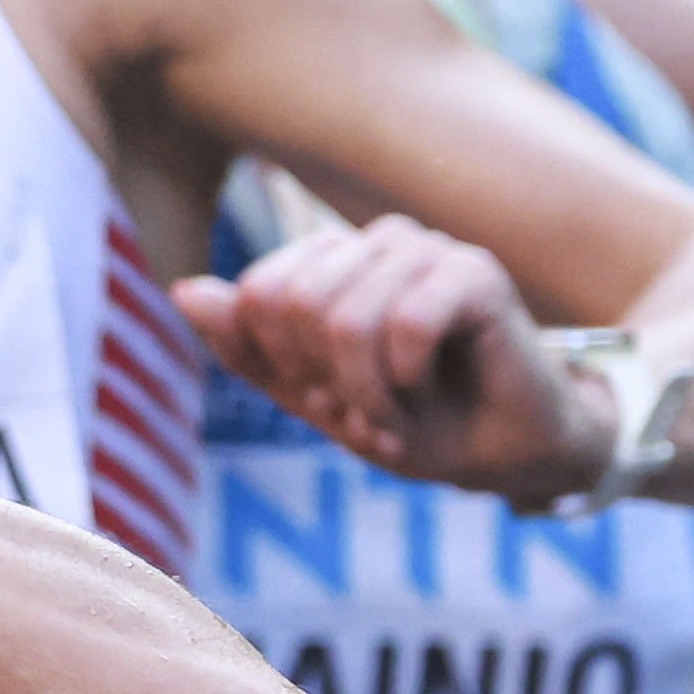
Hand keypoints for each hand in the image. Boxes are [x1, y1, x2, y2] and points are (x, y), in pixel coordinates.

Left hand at [176, 214, 620, 504]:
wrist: (511, 452)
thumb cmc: (420, 422)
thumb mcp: (318, 398)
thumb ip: (250, 349)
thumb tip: (183, 291)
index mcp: (335, 261)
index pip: (258, 294)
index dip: (281, 366)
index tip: (326, 400)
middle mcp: (377, 241)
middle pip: (291, 303)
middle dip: (322, 382)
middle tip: (367, 410)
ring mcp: (426, 249)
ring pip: (344, 318)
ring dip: (367, 395)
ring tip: (399, 413)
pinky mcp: (474, 271)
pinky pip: (403, 325)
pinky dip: (405, 384)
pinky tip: (426, 395)